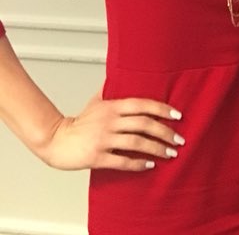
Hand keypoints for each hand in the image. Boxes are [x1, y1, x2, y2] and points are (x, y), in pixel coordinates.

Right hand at [38, 93, 183, 171]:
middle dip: (165, 132)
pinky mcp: (97, 157)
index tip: (178, 115)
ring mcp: (104, 139)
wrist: (57, 141)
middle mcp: (110, 121)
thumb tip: (121, 73)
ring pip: (137, 143)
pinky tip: (149, 165)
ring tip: (170, 154)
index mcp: (112, 106)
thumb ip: (111, 89)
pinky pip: (122, 160)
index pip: (143, 105)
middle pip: (144, 124)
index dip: (162, 109)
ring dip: (157, 149)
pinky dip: (138, 164)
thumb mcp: (96, 101)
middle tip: (179, 139)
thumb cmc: (79, 122)